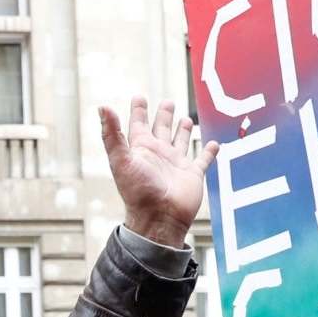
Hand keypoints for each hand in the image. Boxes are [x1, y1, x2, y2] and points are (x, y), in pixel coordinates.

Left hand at [100, 98, 217, 249]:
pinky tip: (214, 144)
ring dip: (183, 131)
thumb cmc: (138, 192)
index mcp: (141, 150)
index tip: (139, 97)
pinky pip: (203, 160)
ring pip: (181, 142)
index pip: (138, 124)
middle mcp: (158, 155)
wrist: (159, 219)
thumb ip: (112, 134)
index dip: (139, 110)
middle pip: (161, 129)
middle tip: (167, 102)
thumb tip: (103, 107)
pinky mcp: (192, 175)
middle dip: (163, 116)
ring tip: (185, 119)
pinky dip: (209, 152)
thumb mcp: (122, 160)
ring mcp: (175, 165)